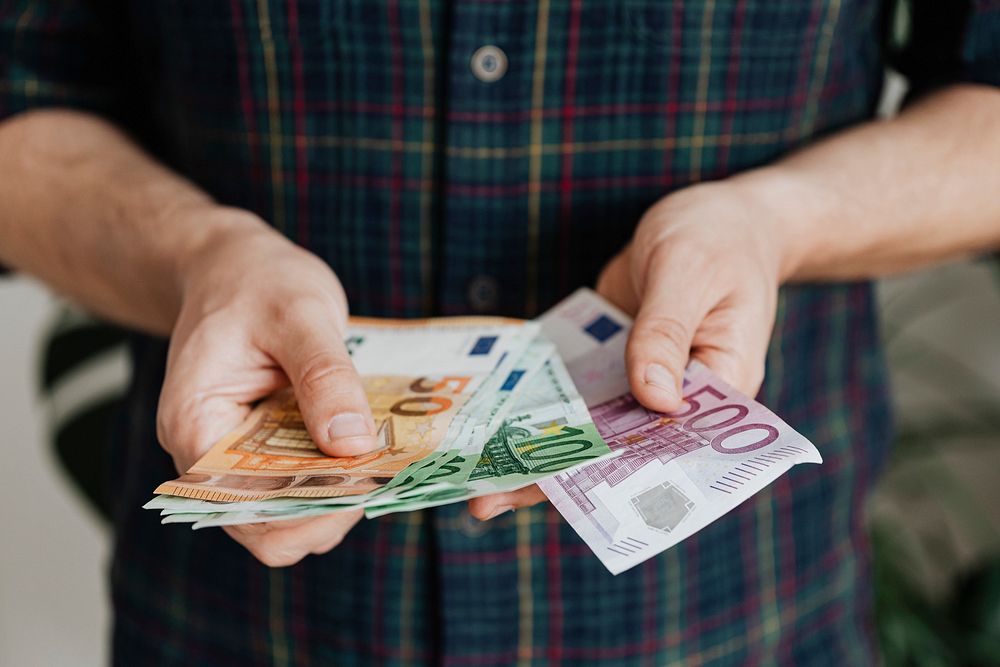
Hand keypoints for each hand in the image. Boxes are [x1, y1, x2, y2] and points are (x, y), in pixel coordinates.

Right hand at [156, 207, 376, 566]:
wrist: (232, 265)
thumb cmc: (256, 281)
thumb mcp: (299, 314)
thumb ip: (325, 377)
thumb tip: (353, 444)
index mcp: (195, 425)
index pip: (243, 507)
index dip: (304, 511)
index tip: (363, 484)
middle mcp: (206, 455)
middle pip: (266, 524)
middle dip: (328, 508)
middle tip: (384, 473)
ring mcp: (234, 455)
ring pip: (287, 511)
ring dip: (336, 496)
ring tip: (380, 460)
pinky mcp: (263, 447)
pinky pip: (298, 481)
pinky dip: (333, 475)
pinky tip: (367, 448)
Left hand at [468, 181, 784, 519]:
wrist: (719, 215)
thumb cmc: (719, 238)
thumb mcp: (688, 274)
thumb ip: (665, 331)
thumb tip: (653, 399)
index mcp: (719, 386)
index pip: (670, 447)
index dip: (617, 476)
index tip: (562, 497)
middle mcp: (678, 395)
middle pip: (618, 448)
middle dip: (557, 477)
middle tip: (487, 500)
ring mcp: (640, 377)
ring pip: (589, 424)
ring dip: (538, 448)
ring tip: (477, 479)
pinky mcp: (613, 355)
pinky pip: (574, 385)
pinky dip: (539, 401)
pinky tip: (492, 421)